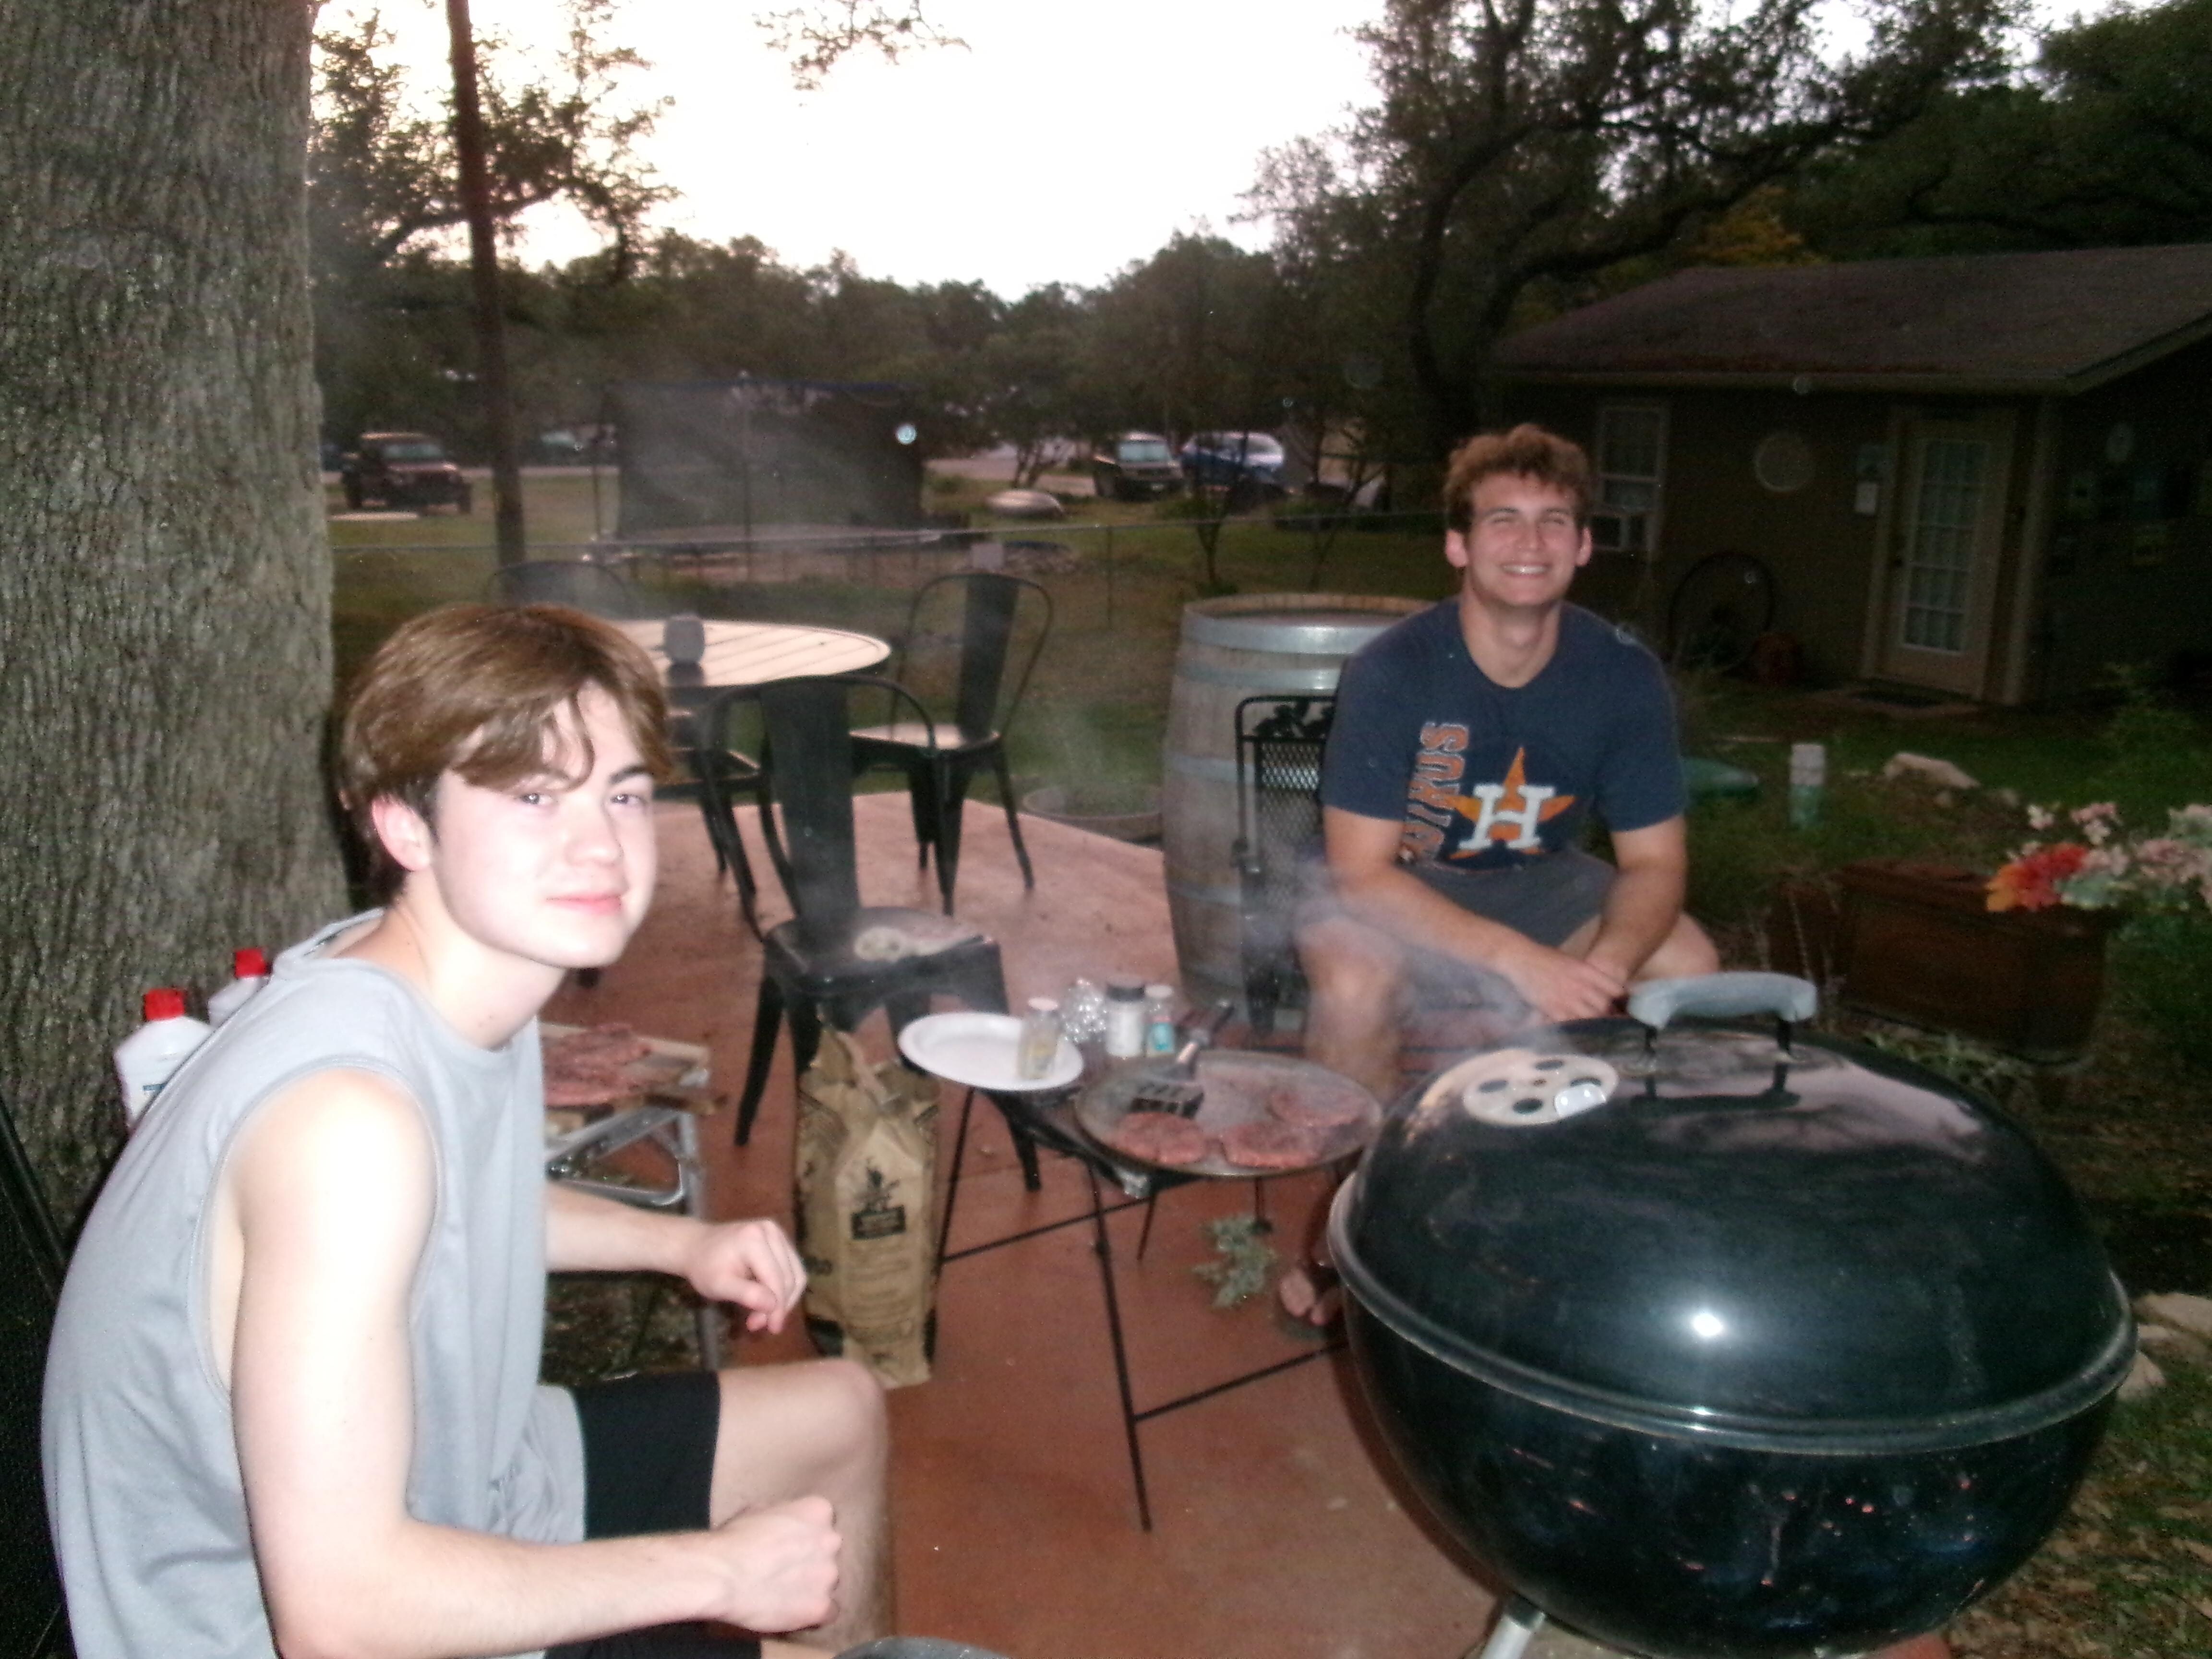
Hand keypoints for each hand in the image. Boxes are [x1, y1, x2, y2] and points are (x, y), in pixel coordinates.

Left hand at [682, 1218, 806, 1333]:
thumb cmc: (704, 1268)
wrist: (695, 1246)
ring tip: (762, 1317)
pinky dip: (783, 1289)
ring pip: (795, 1274)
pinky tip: (768, 1303)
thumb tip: (773, 1306)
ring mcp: (776, 1232)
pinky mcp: (779, 1239)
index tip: (772, 1329)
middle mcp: (770, 1231)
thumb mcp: (719, 1285)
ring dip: (783, 1300)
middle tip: (758, 1325)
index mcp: (754, 1239)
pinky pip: (791, 1269)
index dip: (778, 1307)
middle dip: (778, 1306)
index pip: (776, 1279)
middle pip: (789, 1277)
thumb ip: (746, 1294)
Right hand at [702, 1495, 840, 1632]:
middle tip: (784, 1569)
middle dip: (811, 1559)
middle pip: (827, 1552)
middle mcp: (831, 1541)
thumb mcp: (760, 1509)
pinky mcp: (820, 1606)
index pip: (822, 1523)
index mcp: (818, 1511)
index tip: (789, 1545)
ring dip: (811, 1586)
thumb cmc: (734, 1539)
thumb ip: (783, 1515)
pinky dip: (814, 1612)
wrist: (722, 1574)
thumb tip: (785, 1524)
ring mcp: (828, 1575)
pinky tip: (794, 1611)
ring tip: (783, 1592)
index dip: (804, 1536)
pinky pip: (829, 1611)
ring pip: (828, 1582)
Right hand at [1498, 939, 1625, 1022]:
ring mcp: (1567, 998)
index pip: (1615, 989)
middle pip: (1604, 1006)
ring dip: (1594, 1025)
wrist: (1521, 958)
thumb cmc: (1545, 958)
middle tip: (1612, 1024)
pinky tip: (1577, 1032)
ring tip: (1597, 1032)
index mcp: (1587, 971)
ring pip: (1590, 1017)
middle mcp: (1581, 985)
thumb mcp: (1571, 961)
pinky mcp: (1553, 1008)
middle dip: (1609, 1016)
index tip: (1623, 1008)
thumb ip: (1586, 975)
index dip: (1622, 1000)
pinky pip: (1570, 1023)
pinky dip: (1575, 1029)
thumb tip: (1599, 989)